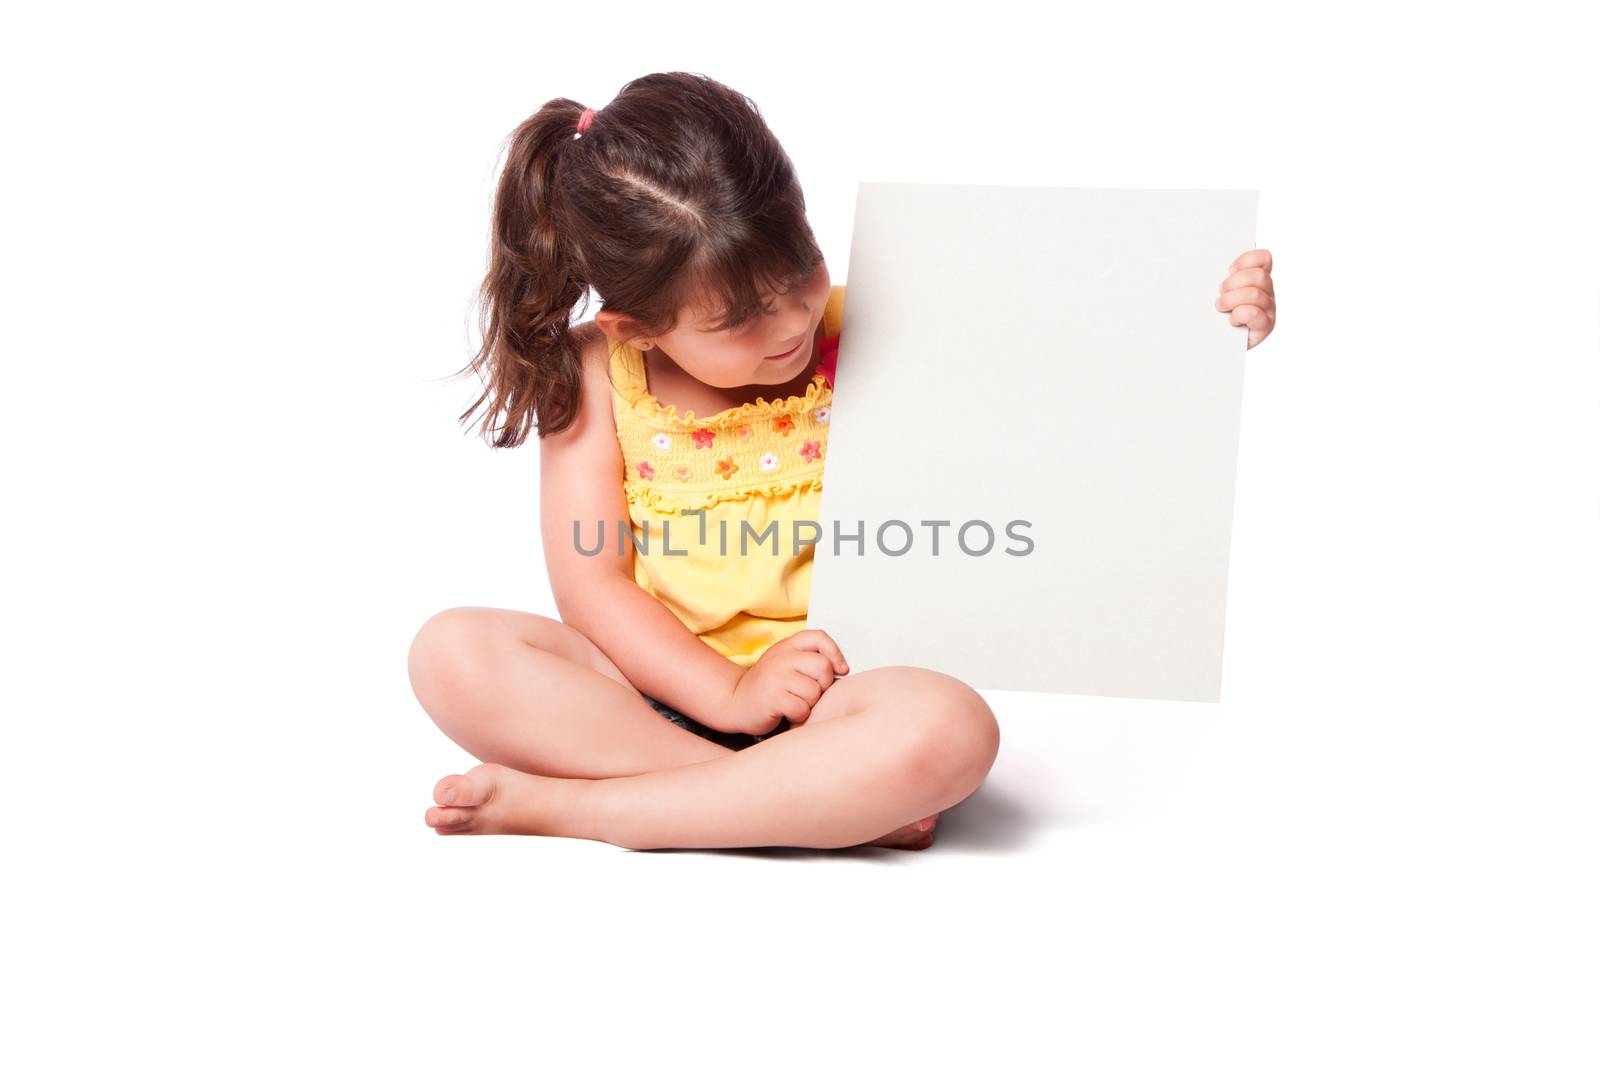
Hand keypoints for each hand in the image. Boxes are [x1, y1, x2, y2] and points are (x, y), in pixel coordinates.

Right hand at [712, 629, 849, 735]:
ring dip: (809, 703)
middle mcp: (781, 657)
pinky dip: (799, 715)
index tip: (840, 669)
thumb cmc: (769, 685)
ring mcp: (775, 676)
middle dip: (823, 685)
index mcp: (787, 646)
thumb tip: (842, 668)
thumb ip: (808, 659)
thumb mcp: (786, 663)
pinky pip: (802, 708)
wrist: (735, 702)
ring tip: (794, 702)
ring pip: (814, 691)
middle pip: (823, 667)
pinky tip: (787, 712)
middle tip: (809, 692)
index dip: (835, 653)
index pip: (819, 638)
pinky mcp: (772, 697)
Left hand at [1215, 248, 1274, 348]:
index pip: (1263, 259)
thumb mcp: (1216, 291)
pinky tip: (1232, 320)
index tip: (1229, 269)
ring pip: (1255, 294)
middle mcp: (1267, 292)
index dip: (1246, 260)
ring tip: (1221, 307)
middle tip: (1221, 294)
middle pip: (1259, 276)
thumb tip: (1207, 266)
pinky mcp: (1265, 326)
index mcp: (1257, 279)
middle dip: (1233, 283)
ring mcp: (1269, 309)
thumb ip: (1222, 278)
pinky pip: (1254, 313)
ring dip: (1232, 299)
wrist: (1215, 344)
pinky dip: (1239, 315)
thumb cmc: (1215, 317)